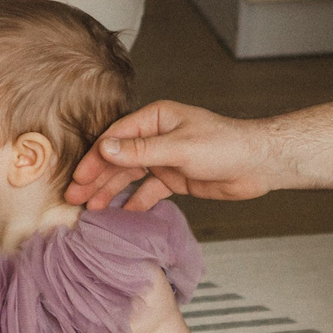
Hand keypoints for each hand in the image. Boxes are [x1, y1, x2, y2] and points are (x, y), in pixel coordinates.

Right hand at [66, 100, 274, 212]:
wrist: (258, 164)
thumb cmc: (225, 146)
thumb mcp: (179, 148)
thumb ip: (141, 151)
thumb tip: (105, 149)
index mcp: (156, 118)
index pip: (116, 137)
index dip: (95, 158)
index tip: (79, 177)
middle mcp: (157, 136)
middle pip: (119, 157)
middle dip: (97, 177)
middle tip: (75, 196)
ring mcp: (166, 158)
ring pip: (131, 175)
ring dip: (111, 190)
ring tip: (92, 208)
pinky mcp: (176, 177)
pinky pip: (149, 189)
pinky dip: (136, 201)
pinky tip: (122, 213)